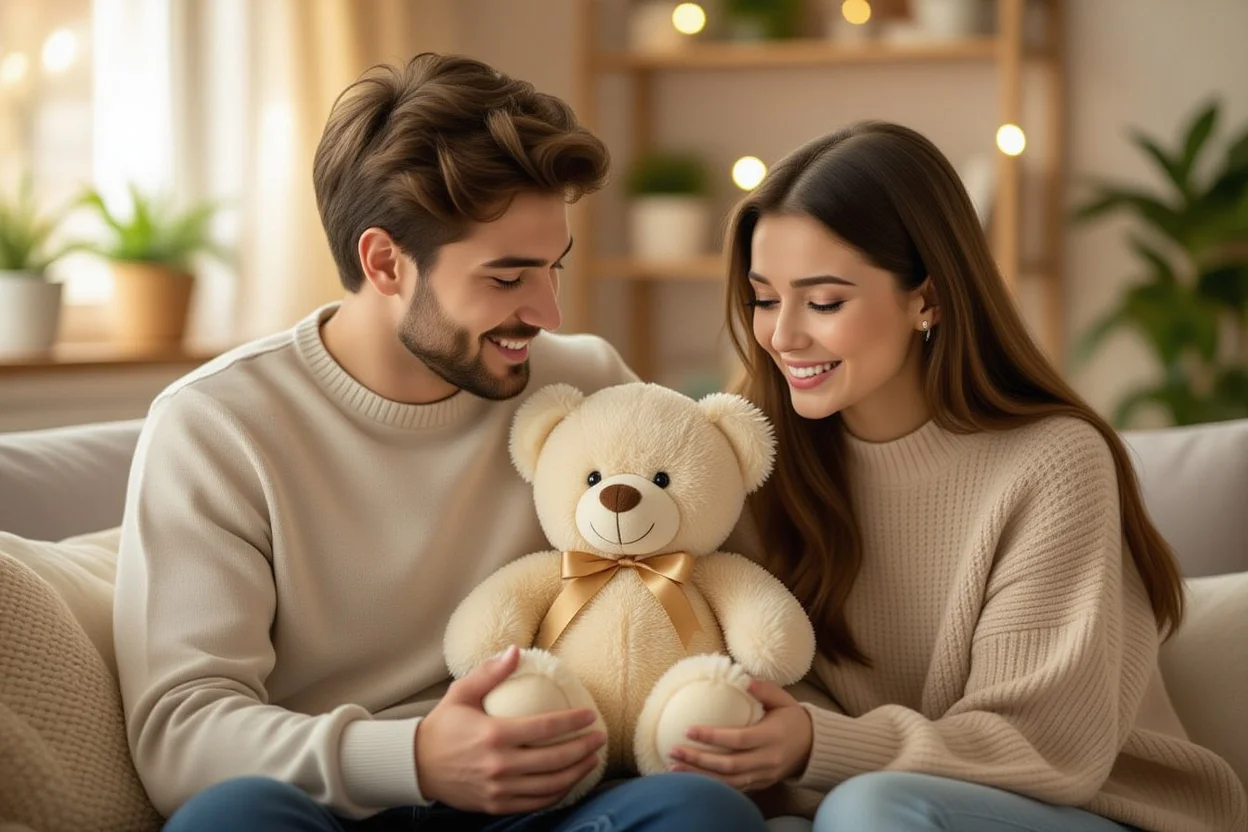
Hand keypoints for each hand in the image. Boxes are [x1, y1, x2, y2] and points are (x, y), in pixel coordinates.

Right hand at [415, 645, 605, 813]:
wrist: (416, 766)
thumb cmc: (442, 726)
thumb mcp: (461, 693)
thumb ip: (490, 673)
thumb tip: (515, 650)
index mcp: (493, 734)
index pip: (544, 728)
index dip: (572, 722)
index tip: (590, 716)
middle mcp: (499, 765)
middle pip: (555, 759)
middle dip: (584, 748)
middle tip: (600, 737)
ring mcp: (499, 788)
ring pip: (550, 785)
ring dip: (577, 773)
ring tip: (592, 760)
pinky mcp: (496, 804)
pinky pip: (536, 803)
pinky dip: (558, 793)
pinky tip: (569, 781)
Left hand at [668, 679, 811, 791]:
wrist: (813, 747)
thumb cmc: (793, 718)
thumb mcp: (783, 699)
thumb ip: (764, 689)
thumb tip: (743, 680)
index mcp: (772, 736)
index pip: (739, 739)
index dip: (713, 737)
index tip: (688, 730)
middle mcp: (768, 760)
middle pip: (730, 765)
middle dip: (699, 760)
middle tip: (673, 750)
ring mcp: (764, 775)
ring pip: (729, 781)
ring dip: (700, 776)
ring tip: (674, 767)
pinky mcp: (761, 784)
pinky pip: (734, 788)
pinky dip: (712, 785)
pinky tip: (691, 778)